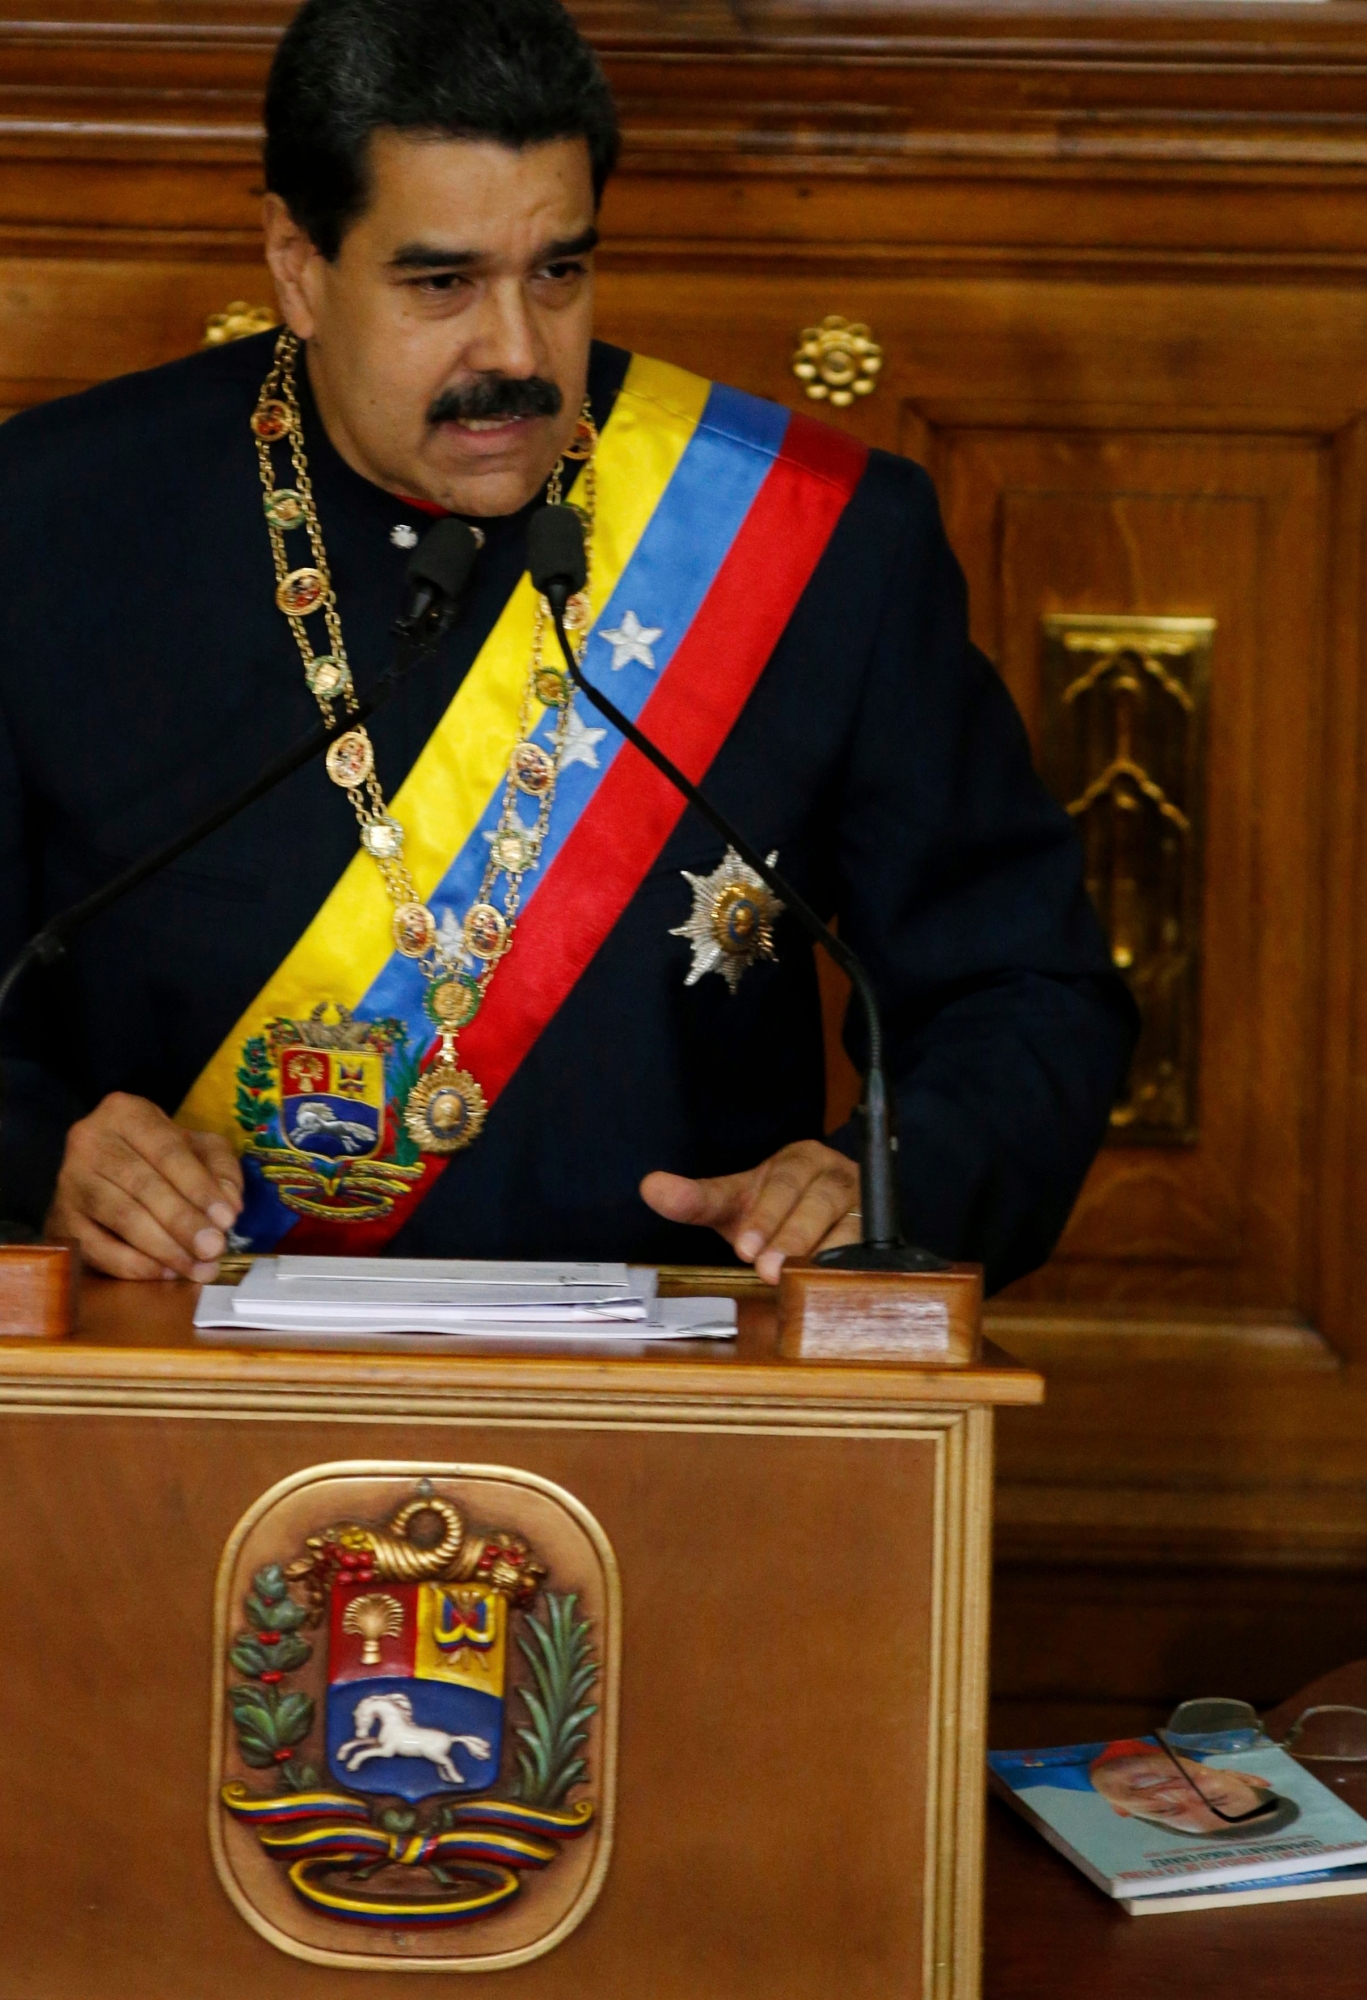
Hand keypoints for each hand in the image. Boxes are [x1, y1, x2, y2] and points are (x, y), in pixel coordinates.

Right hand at [46, 1092, 243, 1281]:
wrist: (105, 1165)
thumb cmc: (159, 1154)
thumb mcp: (196, 1146)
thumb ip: (221, 1169)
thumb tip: (230, 1206)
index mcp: (125, 1113)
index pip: (167, 1151)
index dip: (199, 1187)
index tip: (227, 1218)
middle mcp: (89, 1142)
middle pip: (142, 1185)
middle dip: (183, 1222)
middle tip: (214, 1249)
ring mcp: (70, 1182)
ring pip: (121, 1217)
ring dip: (165, 1249)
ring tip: (199, 1268)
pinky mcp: (60, 1219)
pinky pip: (98, 1249)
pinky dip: (136, 1265)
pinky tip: (167, 1272)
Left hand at [640, 1139, 860, 1283]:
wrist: (819, 1221)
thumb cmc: (775, 1209)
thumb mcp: (734, 1203)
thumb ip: (695, 1200)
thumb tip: (650, 1186)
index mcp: (799, 1160)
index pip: (784, 1181)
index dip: (765, 1214)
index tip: (744, 1248)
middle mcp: (834, 1175)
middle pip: (818, 1200)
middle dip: (790, 1235)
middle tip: (765, 1268)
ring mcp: (861, 1205)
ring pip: (848, 1224)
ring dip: (819, 1253)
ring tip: (792, 1278)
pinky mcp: (876, 1235)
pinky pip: (869, 1250)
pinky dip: (849, 1267)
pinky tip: (829, 1285)